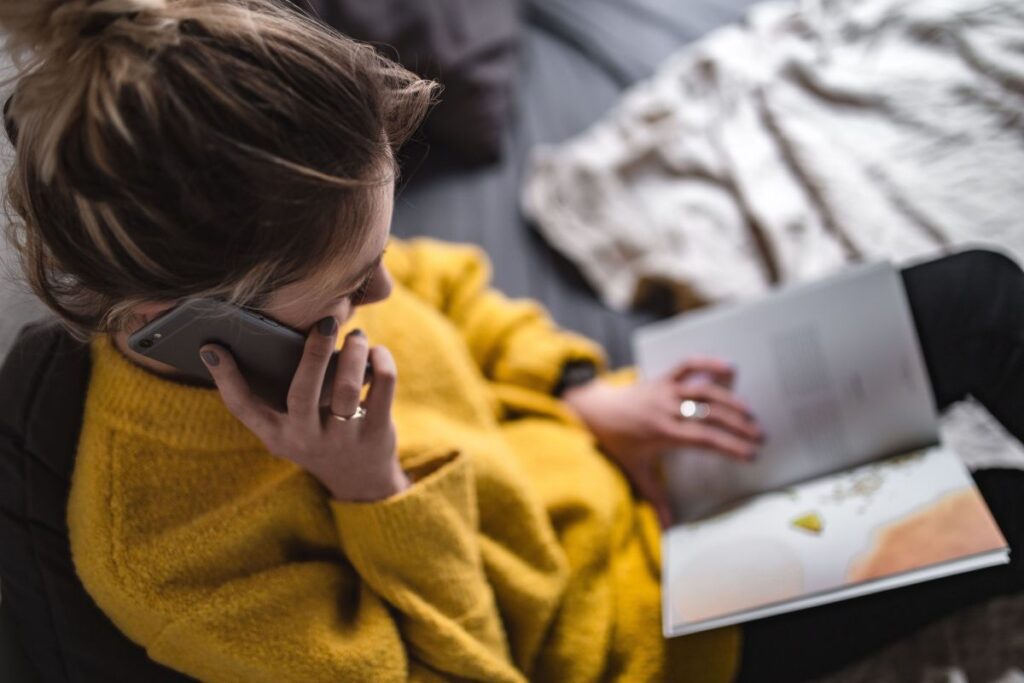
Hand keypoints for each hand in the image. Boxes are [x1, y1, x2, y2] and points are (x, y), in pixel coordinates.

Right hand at [198, 319, 408, 502]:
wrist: (361, 481)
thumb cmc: (318, 436)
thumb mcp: (291, 428)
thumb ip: (280, 395)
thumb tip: (269, 338)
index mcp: (277, 434)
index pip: (243, 407)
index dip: (225, 378)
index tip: (211, 347)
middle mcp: (306, 439)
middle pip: (302, 392)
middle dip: (312, 353)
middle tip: (324, 322)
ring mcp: (342, 439)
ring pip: (347, 388)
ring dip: (353, 352)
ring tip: (356, 335)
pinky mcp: (376, 432)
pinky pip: (382, 387)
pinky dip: (381, 362)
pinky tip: (376, 352)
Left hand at [561, 357, 762, 526]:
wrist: (594, 411)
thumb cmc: (616, 441)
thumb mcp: (635, 470)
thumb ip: (654, 497)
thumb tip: (667, 527)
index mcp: (663, 433)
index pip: (705, 439)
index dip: (730, 446)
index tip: (751, 454)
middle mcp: (667, 409)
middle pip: (711, 414)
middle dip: (739, 426)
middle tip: (760, 436)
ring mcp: (666, 391)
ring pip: (704, 391)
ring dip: (730, 400)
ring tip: (751, 413)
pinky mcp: (663, 378)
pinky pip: (687, 365)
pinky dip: (707, 363)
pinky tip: (728, 367)